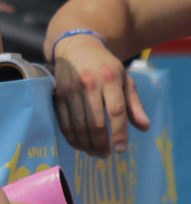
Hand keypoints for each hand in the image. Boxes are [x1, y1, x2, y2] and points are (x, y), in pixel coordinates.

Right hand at [52, 35, 150, 157]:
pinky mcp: (58, 96)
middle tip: (105, 155)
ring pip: (78, 125)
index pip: (116, 110)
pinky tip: (80, 145)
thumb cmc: (104, 66)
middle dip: (101, 143)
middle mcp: (89, 84)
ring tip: (94, 153)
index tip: (121, 150)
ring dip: (86, 144)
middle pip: (95, 122)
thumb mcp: (124, 79)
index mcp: (110, 79)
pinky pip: (64, 123)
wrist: (76, 47)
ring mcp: (71, 91)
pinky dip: (72, 138)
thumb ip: (134, 104)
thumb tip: (145, 127)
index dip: (119, 132)